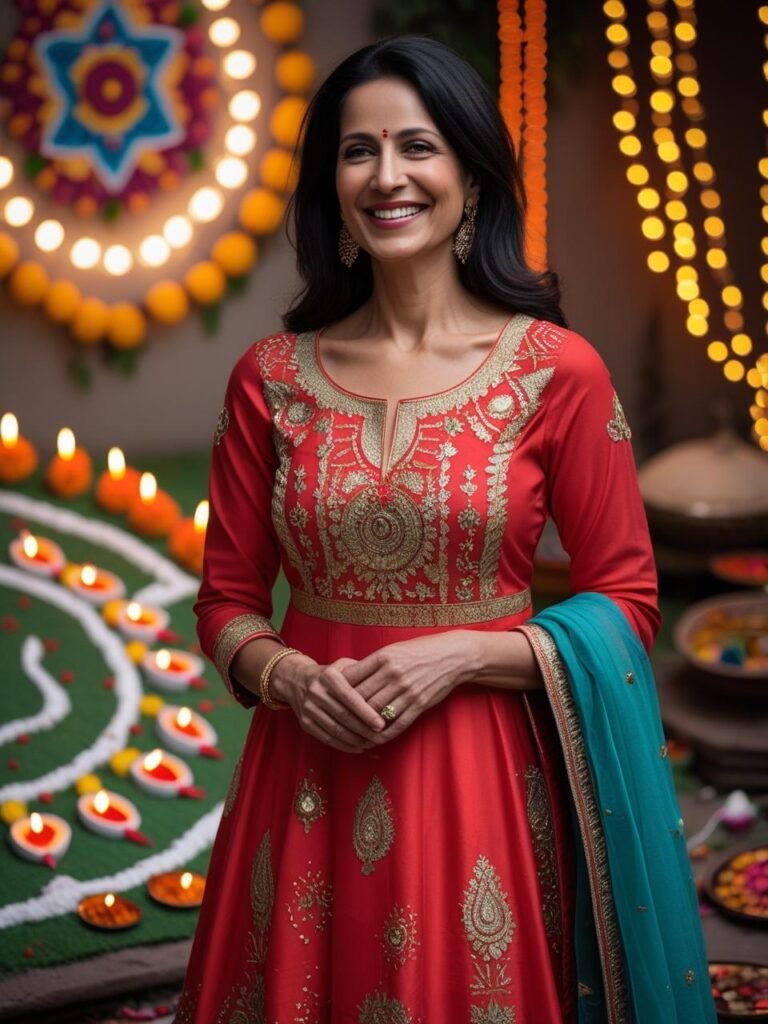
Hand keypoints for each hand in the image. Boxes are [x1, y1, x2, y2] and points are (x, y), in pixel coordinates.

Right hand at [270, 653, 386, 752]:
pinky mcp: (305, 723)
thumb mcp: (344, 666)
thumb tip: (385, 690)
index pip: (350, 697)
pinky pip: (327, 738)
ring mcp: (309, 709)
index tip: (381, 724)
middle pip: (343, 716)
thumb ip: (362, 674)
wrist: (296, 680)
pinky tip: (358, 747)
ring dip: (356, 740)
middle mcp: (316, 692)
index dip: (366, 712)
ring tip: (372, 743)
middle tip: (381, 737)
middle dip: (364, 730)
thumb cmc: (330, 674)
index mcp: (328, 676)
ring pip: (336, 730)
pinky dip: (344, 745)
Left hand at [340, 632, 478, 743]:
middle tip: (335, 719)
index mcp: (384, 657)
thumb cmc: (421, 651)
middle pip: (361, 698)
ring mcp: (407, 691)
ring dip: (362, 725)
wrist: (453, 656)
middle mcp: (394, 674)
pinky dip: (383, 733)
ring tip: (352, 731)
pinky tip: (375, 737)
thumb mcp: (394, 650)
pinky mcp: (419, 704)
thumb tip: (349, 678)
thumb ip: (373, 665)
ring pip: (376, 713)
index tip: (331, 697)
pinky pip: (396, 724)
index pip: (353, 677)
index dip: (339, 690)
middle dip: (347, 710)